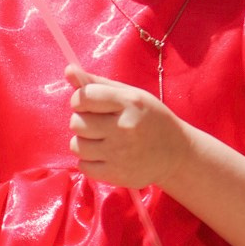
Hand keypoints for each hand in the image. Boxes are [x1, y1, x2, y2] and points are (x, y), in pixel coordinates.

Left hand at [67, 65, 188, 191]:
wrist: (176, 154)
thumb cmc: (150, 119)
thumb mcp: (131, 95)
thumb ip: (98, 84)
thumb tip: (68, 70)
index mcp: (129, 103)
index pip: (84, 97)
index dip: (79, 100)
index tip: (89, 104)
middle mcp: (123, 128)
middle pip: (76, 123)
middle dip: (82, 121)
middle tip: (99, 124)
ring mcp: (119, 154)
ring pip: (76, 145)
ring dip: (84, 142)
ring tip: (102, 140)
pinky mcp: (116, 175)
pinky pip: (83, 166)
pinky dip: (89, 161)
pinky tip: (104, 155)